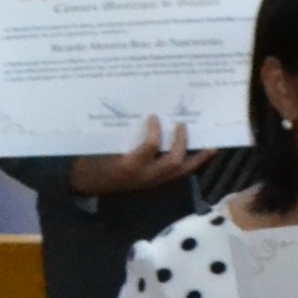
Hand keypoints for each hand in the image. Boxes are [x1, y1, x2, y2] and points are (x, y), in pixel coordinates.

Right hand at [71, 117, 205, 199]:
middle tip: (183, 124)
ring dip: (198, 157)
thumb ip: (119, 134)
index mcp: (128, 166)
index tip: (154, 116)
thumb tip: (141, 112)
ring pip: (182, 171)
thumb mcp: (100, 146)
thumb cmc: (91, 160)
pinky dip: (192, 163)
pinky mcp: (156, 184)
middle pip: (173, 161)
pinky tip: (201, 153)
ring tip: (211, 144)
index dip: (155, 132)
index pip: (149, 149)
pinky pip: (179, 175)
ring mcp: (152, 182)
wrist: (85, 183)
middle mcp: (145, 176)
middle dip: (182, 142)